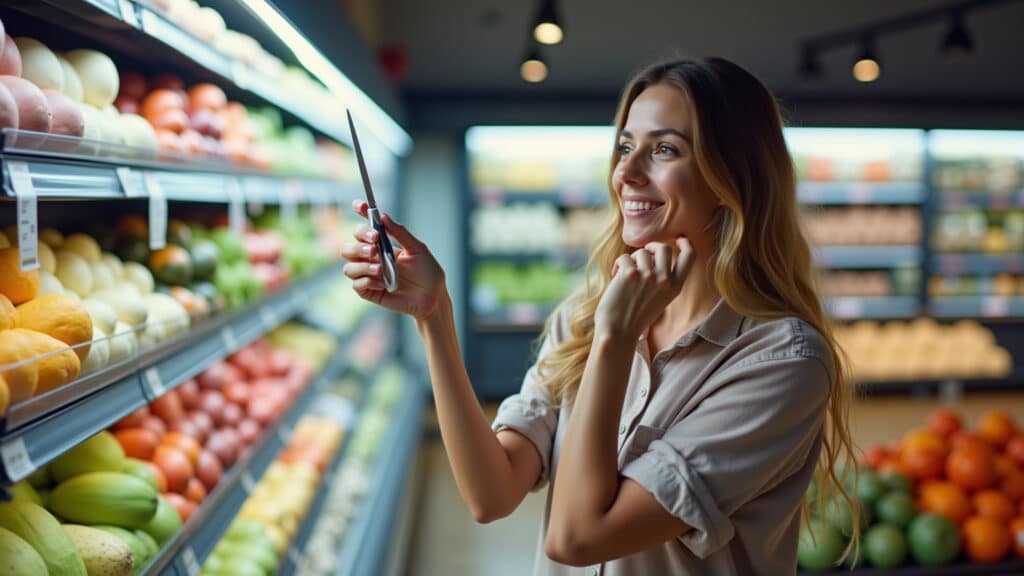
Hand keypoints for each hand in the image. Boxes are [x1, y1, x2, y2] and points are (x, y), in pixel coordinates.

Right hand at [341, 200, 446, 319]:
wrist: (434, 297)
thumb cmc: (428, 272)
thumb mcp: (418, 249)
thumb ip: (400, 233)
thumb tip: (383, 216)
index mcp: (382, 245)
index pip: (364, 228)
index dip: (359, 214)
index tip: (359, 205)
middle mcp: (372, 259)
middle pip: (348, 247)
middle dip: (359, 244)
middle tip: (375, 245)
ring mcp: (369, 275)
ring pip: (348, 267)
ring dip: (362, 265)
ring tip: (380, 269)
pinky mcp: (370, 292)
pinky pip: (356, 284)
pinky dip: (367, 281)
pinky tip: (382, 283)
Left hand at [594, 238, 693, 341]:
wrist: (618, 332)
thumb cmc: (635, 317)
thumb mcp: (660, 299)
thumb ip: (663, 279)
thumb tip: (654, 253)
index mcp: (676, 287)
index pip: (690, 256)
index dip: (686, 243)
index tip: (678, 238)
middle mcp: (665, 280)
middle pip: (664, 248)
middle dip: (652, 247)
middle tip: (644, 253)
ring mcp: (648, 276)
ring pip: (641, 252)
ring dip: (632, 260)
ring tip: (625, 274)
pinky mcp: (630, 274)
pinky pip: (625, 258)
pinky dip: (618, 265)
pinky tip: (615, 277)